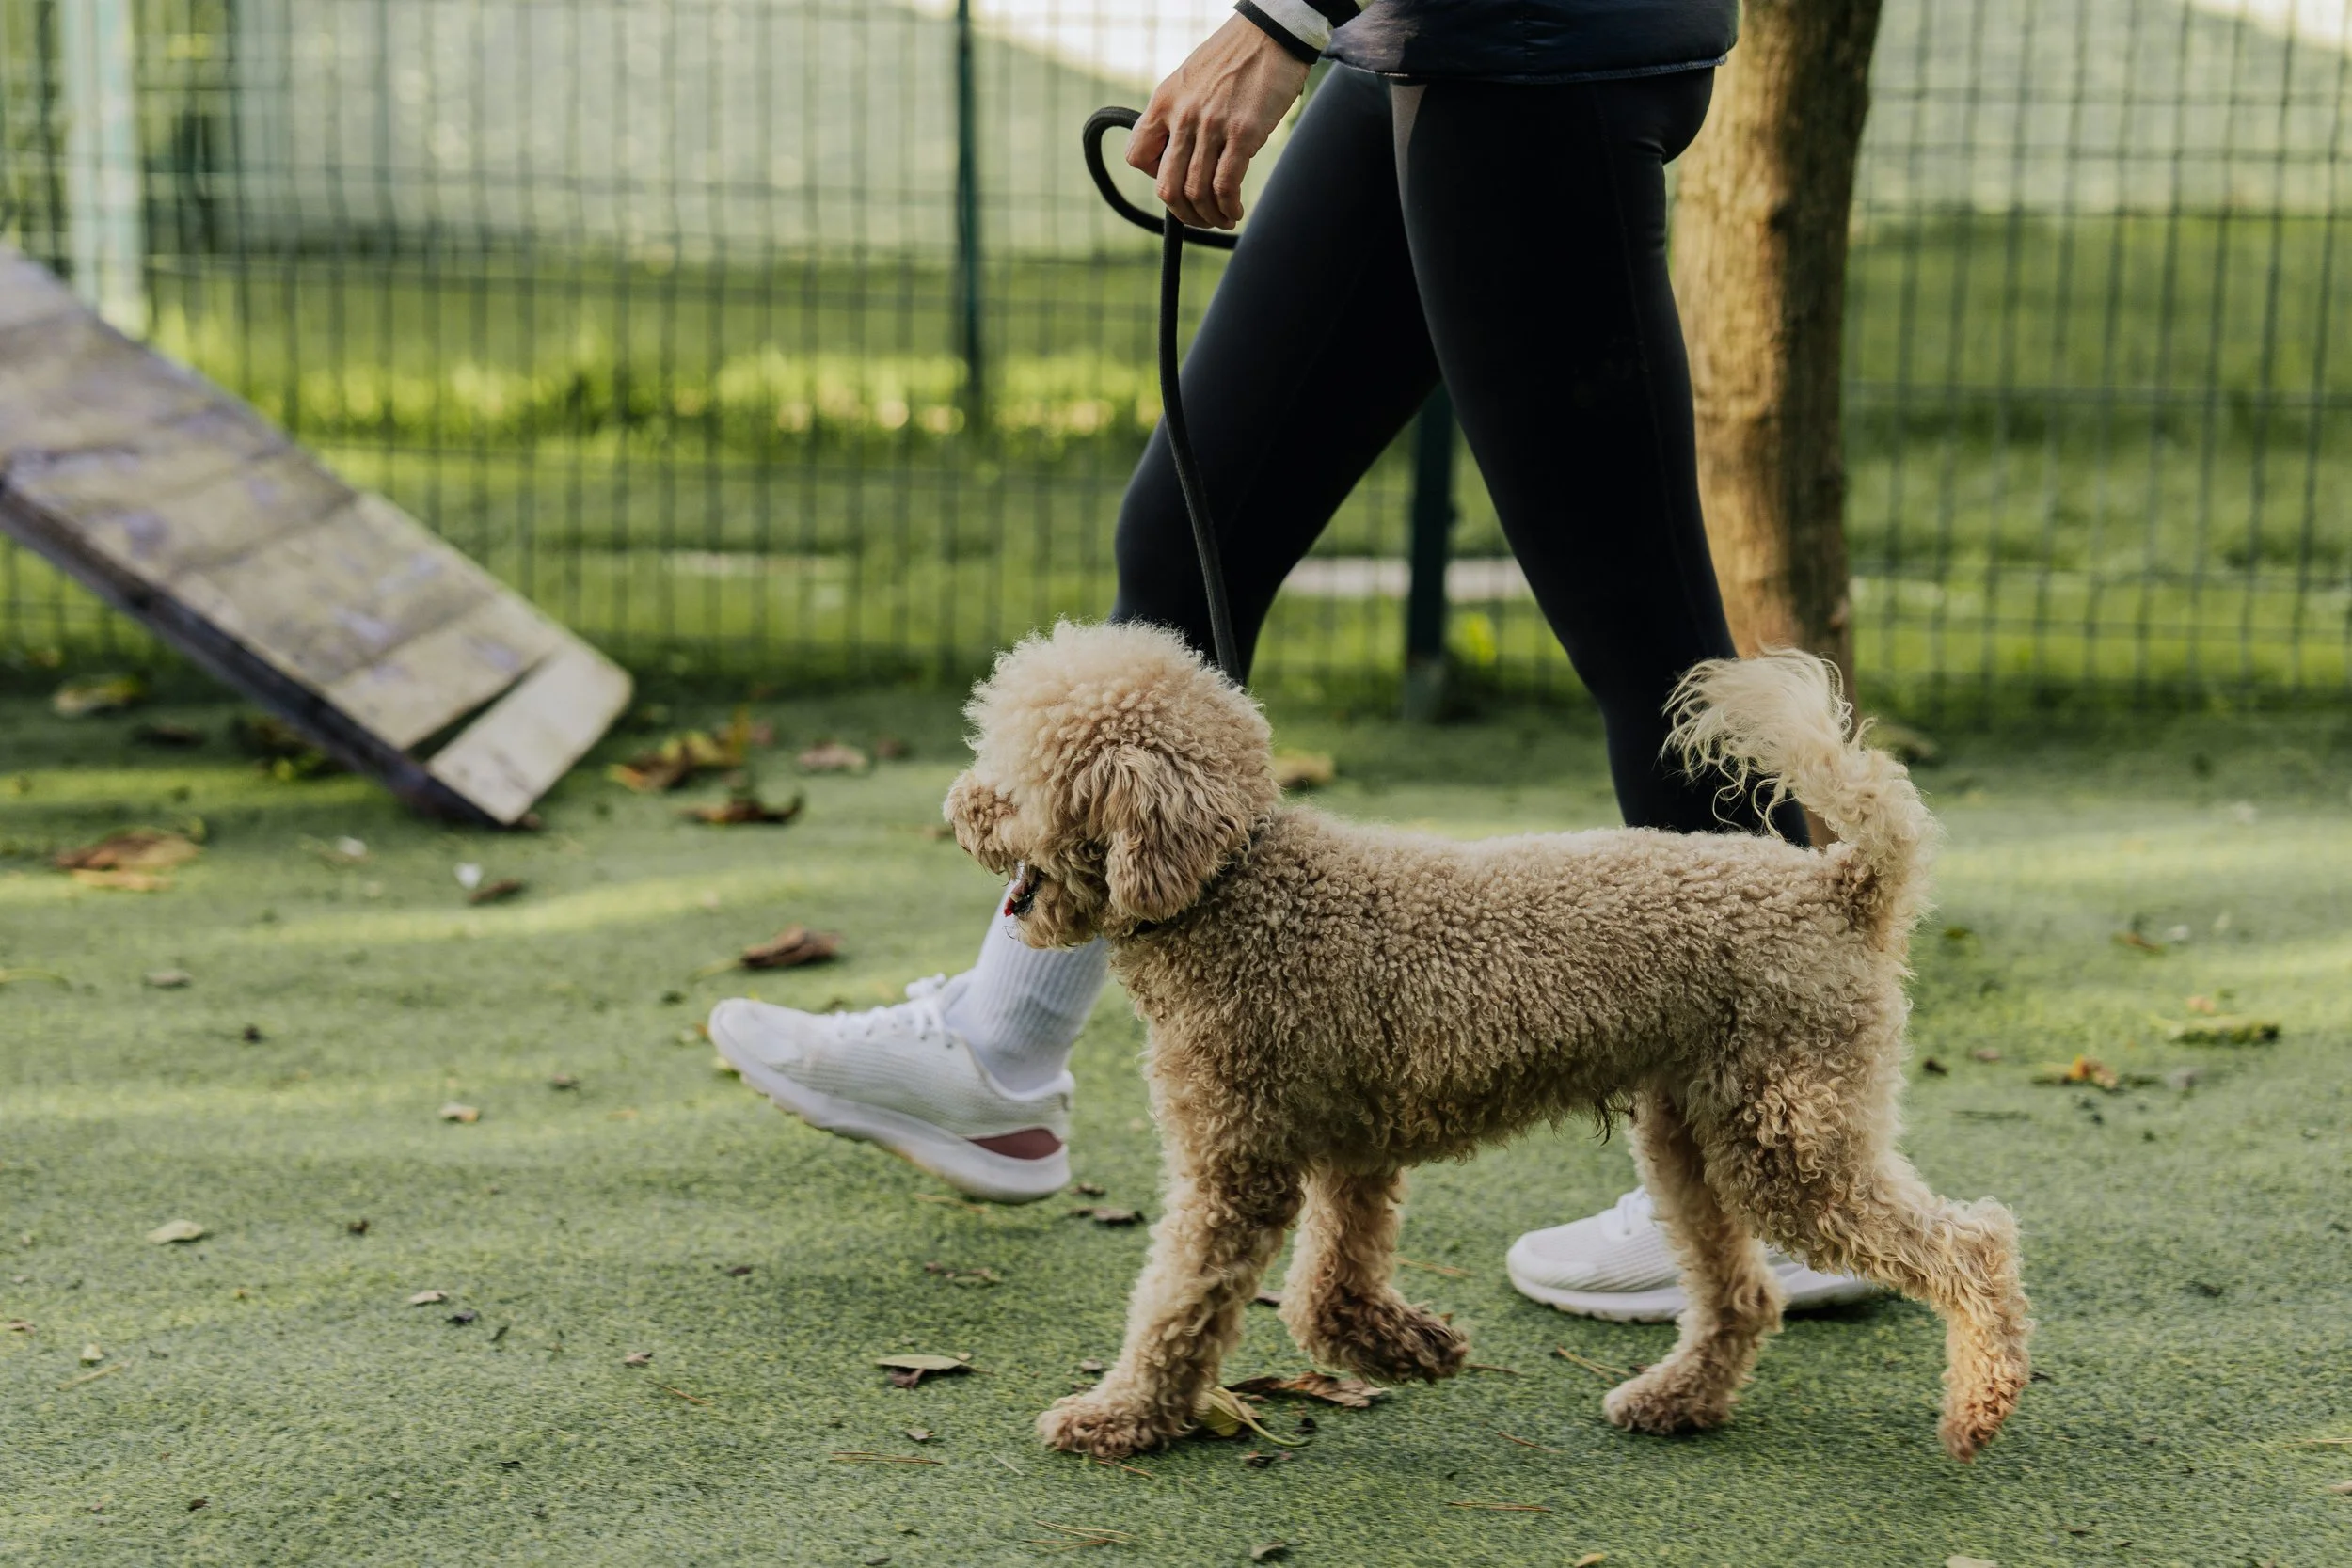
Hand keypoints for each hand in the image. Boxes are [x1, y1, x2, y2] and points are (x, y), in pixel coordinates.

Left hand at [1127, 16, 1310, 229]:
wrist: (1270, 33)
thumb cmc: (1235, 57)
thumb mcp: (1190, 79)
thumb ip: (1180, 114)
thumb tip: (1184, 155)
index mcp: (1163, 102)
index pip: (1137, 156)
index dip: (1153, 178)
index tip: (1176, 181)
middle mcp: (1183, 116)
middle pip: (1167, 187)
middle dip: (1184, 213)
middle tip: (1201, 217)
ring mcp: (1212, 126)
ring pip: (1196, 192)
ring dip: (1209, 216)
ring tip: (1222, 219)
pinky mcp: (1243, 133)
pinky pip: (1225, 185)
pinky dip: (1228, 207)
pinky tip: (1235, 210)